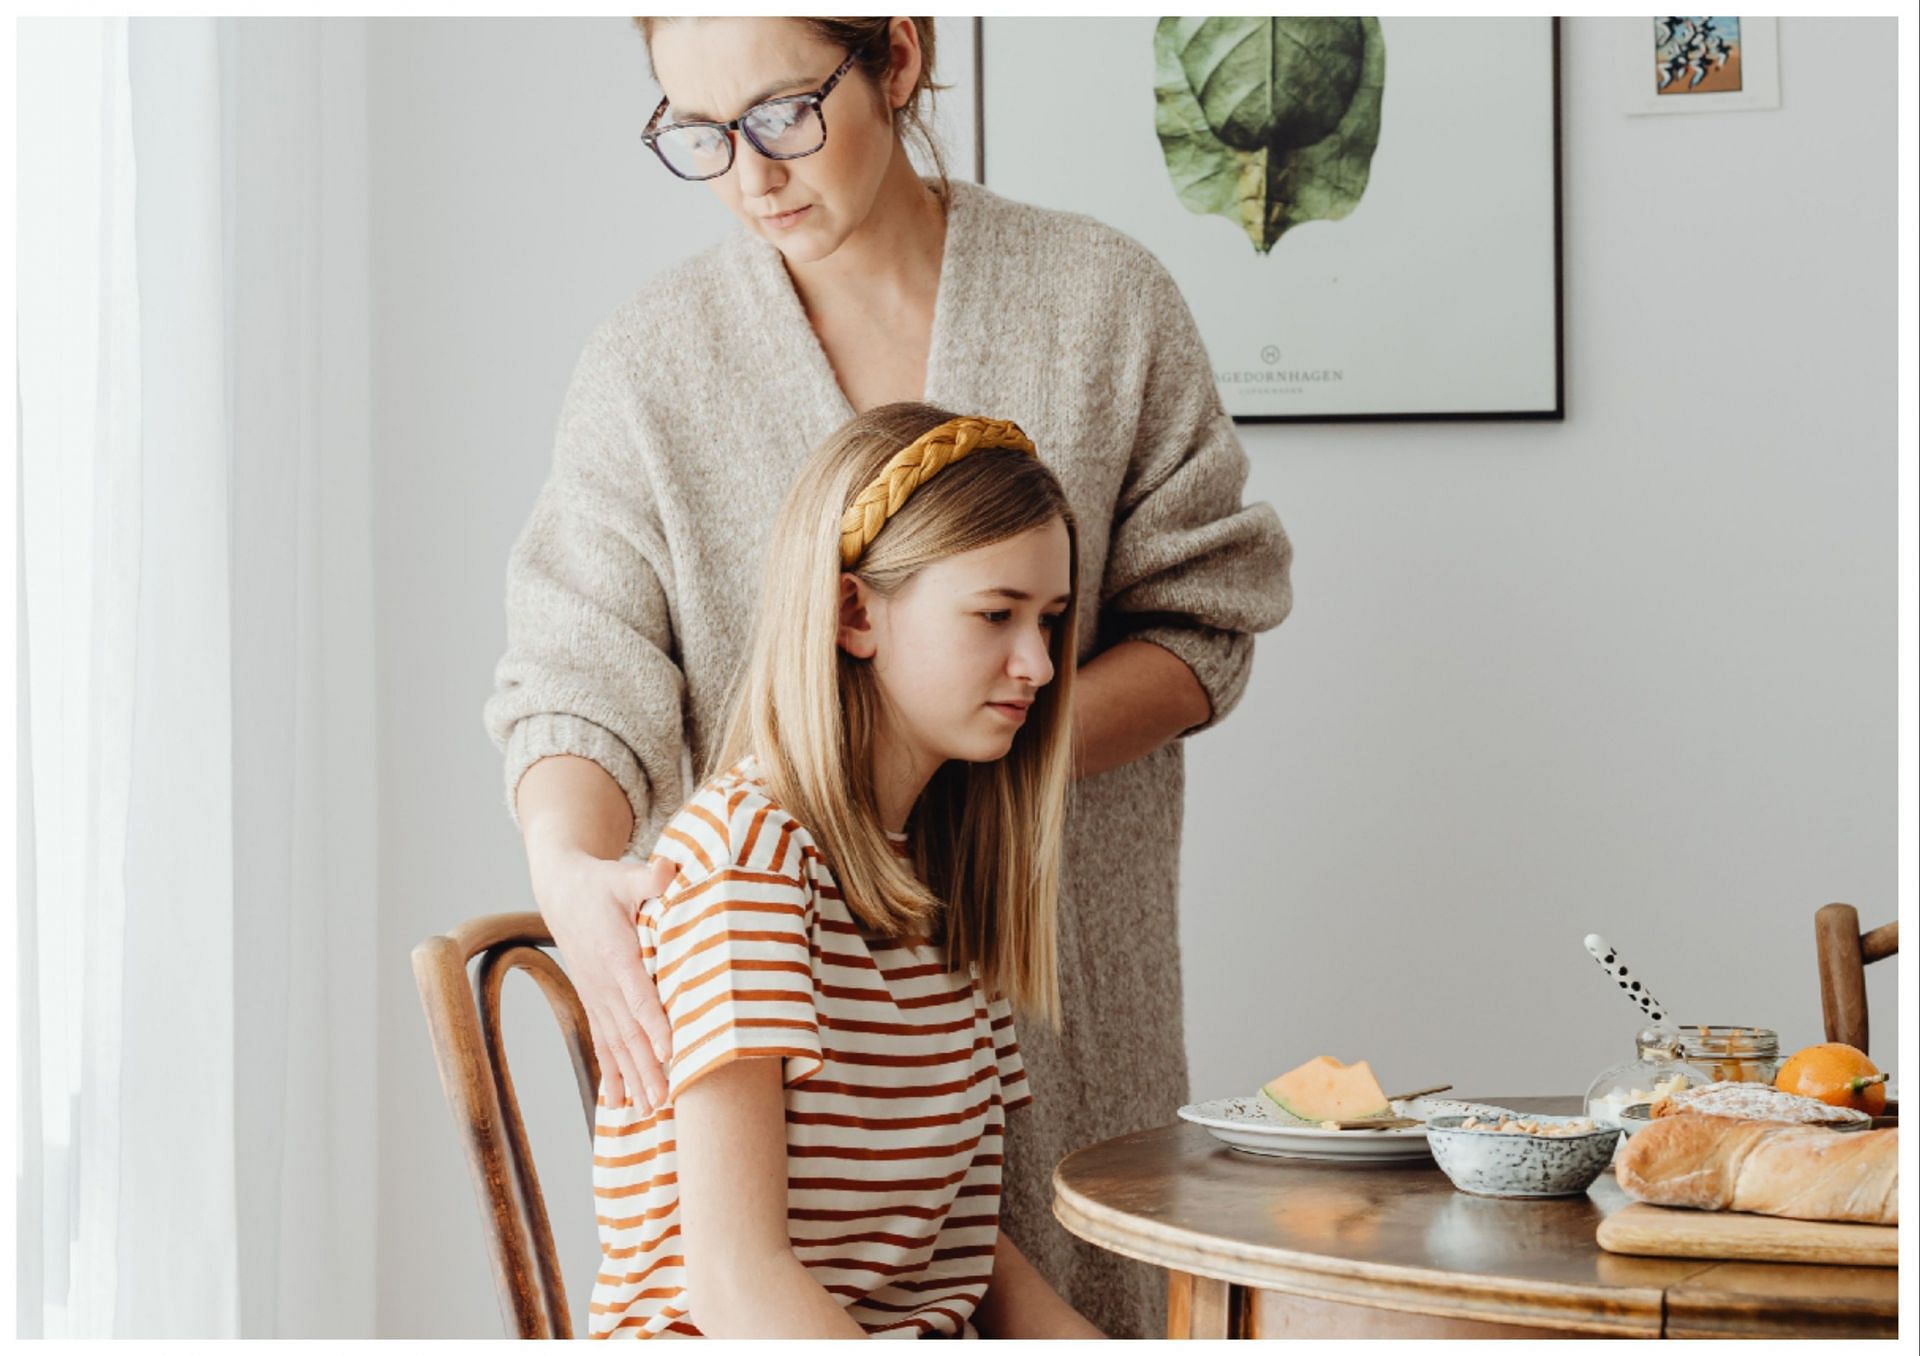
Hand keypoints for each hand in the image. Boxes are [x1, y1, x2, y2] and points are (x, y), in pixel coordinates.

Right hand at [533, 849, 679, 1112]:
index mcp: (616, 953)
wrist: (562, 891)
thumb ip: (648, 878)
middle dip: (647, 1068)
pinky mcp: (595, 1002)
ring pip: (618, 1044)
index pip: (638, 994)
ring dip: (634, 1078)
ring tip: (650, 1112)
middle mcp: (604, 983)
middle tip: (665, 1101)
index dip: (653, 1024)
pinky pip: (603, 1042)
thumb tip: (667, 869)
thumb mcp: (623, 875)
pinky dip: (612, 1073)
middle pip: (629, 1031)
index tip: (669, 1052)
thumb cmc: (601, 883)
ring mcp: (598, 996)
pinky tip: (621, 1102)